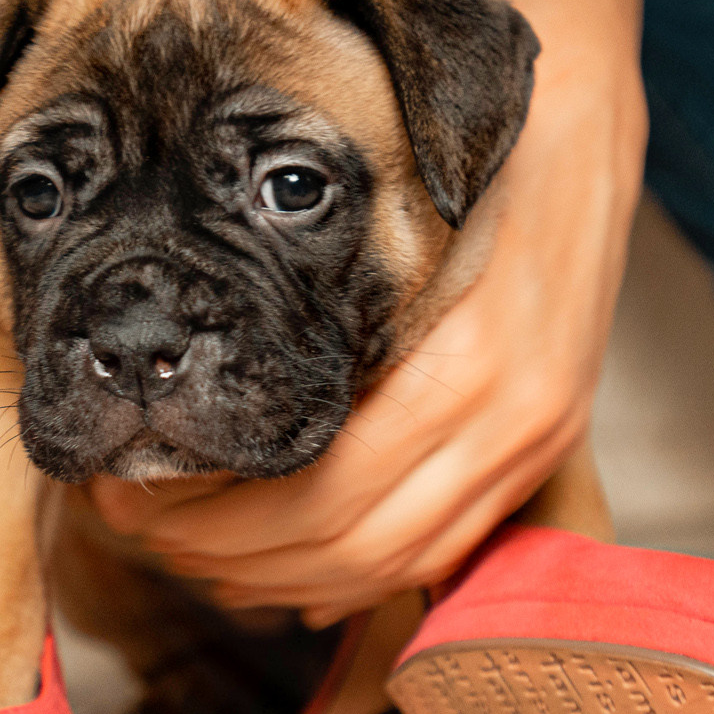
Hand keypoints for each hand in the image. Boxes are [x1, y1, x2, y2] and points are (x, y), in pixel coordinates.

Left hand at [88, 54, 646, 626]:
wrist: (579, 135)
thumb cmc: (465, 165)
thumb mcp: (391, 225)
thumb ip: (326, 321)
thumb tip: (209, 415)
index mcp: (470, 365)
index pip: (323, 497)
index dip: (218, 520)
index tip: (133, 497)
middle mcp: (511, 422)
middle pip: (349, 547)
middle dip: (233, 554)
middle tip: (146, 528)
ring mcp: (533, 448)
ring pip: (391, 567)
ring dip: (287, 577)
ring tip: (198, 552)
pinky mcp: (539, 459)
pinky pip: (438, 555)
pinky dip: (357, 578)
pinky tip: (290, 569)